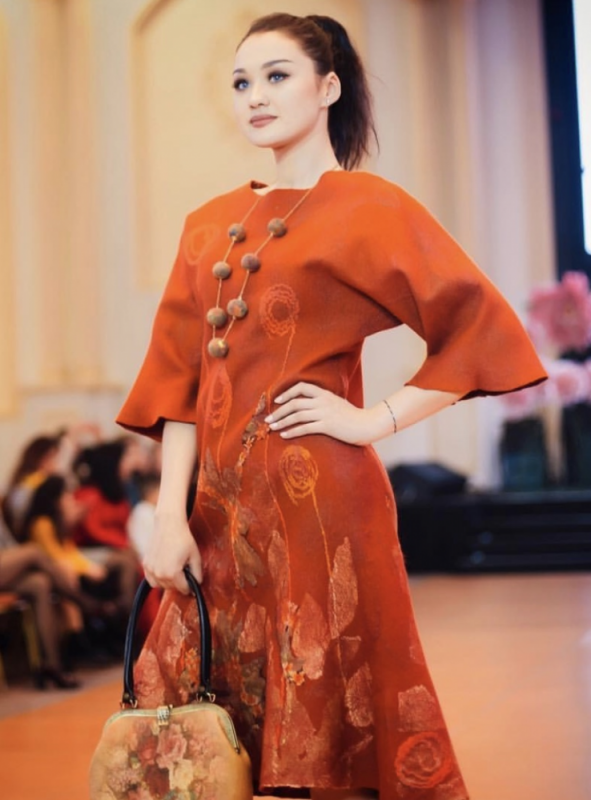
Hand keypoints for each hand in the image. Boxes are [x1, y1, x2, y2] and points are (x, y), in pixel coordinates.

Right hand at [143, 511, 202, 592]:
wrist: (169, 524)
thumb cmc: (183, 539)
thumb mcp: (195, 556)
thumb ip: (197, 573)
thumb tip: (198, 584)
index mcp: (172, 573)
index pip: (184, 589)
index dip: (190, 585)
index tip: (192, 579)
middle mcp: (159, 574)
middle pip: (172, 588)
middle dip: (180, 582)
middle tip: (184, 570)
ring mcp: (151, 569)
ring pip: (161, 585)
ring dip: (168, 582)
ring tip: (175, 570)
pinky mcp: (146, 564)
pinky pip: (151, 580)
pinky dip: (157, 578)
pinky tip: (164, 570)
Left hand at [265, 382, 382, 444]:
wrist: (367, 424)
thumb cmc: (352, 416)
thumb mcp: (337, 403)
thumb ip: (323, 402)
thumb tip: (308, 405)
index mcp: (324, 394)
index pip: (301, 387)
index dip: (287, 392)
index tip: (277, 400)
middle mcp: (322, 401)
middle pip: (294, 403)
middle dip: (279, 411)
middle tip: (268, 419)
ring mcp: (324, 413)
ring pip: (297, 416)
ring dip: (282, 422)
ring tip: (272, 428)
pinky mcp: (327, 426)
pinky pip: (305, 428)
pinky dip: (292, 432)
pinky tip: (284, 435)